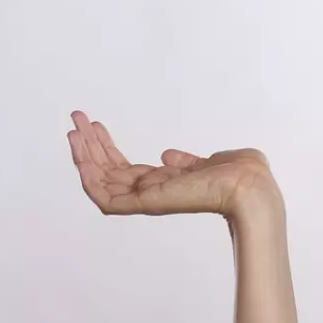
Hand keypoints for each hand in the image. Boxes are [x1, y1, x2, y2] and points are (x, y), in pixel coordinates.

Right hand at [67, 110, 279, 217]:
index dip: (107, 148)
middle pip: (108, 172)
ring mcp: (148, 199)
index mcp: (167, 183)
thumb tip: (167, 156)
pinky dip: (88, 177)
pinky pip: (104, 199)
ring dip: (82, 156)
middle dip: (89, 146)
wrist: (249, 185)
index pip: (126, 169)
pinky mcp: (146, 204)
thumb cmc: (242, 175)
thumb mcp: (208, 162)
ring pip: (101, 183)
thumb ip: (185, 161)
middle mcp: (154, 193)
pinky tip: (79, 153)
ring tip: (72, 129)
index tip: (95, 126)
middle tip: (76, 119)